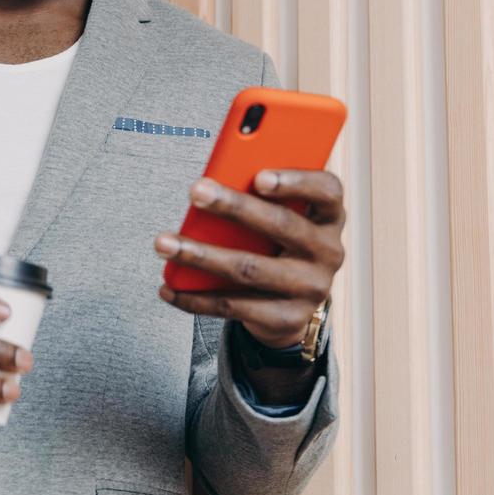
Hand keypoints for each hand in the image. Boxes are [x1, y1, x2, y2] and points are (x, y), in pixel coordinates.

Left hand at [154, 169, 345, 348]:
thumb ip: (262, 196)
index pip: (326, 191)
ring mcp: (310, 288)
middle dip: (233, 207)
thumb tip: (214, 185)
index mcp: (329, 216)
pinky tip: (168, 288)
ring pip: (249, 268)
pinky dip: (195, 298)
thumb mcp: (284, 216)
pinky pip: (234, 307)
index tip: (259, 176)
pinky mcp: (286, 318)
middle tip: (196, 192)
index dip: (296, 182)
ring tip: (164, 243)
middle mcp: (328, 251)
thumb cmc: (278, 242)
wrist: (292, 304)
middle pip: (281, 225)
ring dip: (201, 255)